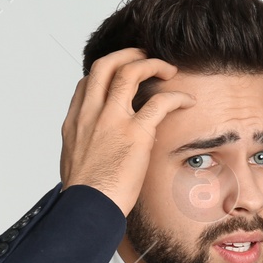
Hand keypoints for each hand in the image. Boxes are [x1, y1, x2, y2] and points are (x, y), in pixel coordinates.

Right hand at [60, 47, 195, 215]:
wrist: (87, 209)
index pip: (86, 83)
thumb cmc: (85, 196)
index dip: (105, 75)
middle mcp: (90, 114)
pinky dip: (177, 97)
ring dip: (152, 63)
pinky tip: (187, 101)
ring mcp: (112, 120)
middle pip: (105, 65)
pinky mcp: (135, 133)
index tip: (121, 78)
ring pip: (130, 71)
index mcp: (75, 122)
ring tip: (168, 69)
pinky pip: (160, 103)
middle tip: (144, 56)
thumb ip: (87, 148)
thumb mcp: (76, 164)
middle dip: (127, 54)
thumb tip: (98, 151)